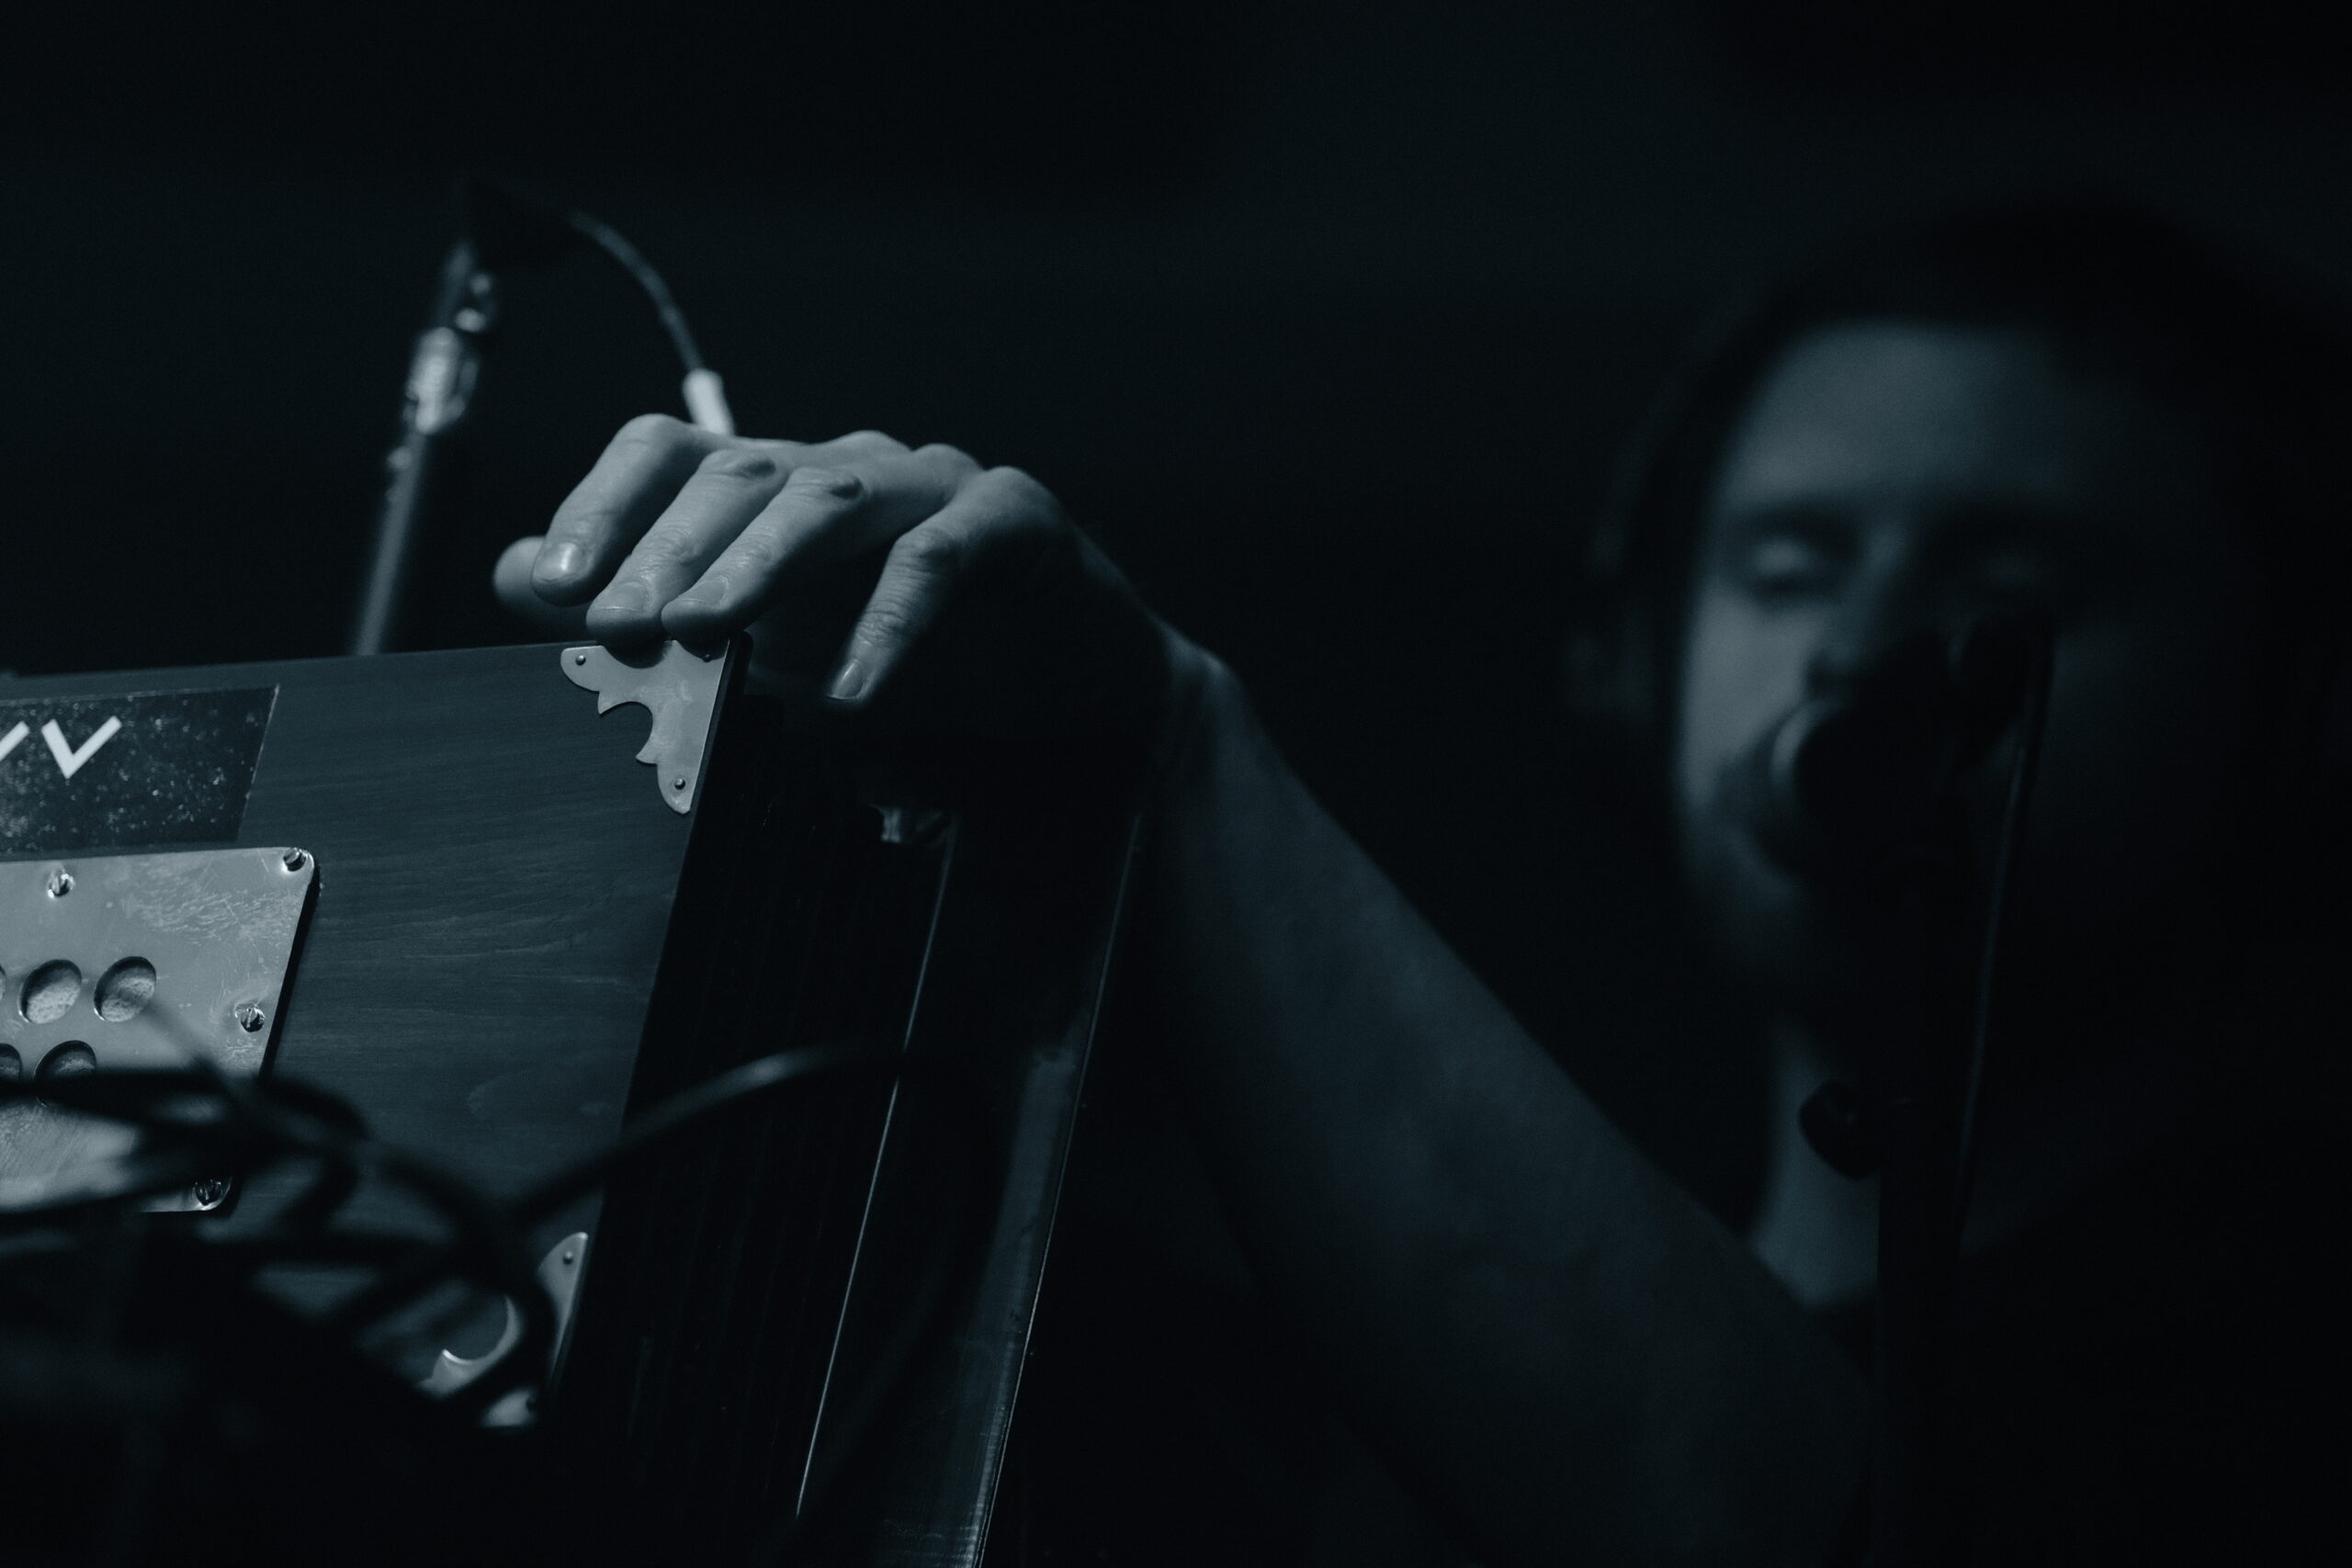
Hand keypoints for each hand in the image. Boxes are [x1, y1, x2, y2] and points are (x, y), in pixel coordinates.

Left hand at [493, 417, 1187, 746]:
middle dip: (667, 548)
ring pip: (831, 494)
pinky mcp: (1017, 521)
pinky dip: (889, 621)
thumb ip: (657, 617)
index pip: (670, 455)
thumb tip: (524, 579)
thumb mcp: (773, 661)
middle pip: (741, 470)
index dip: (604, 504)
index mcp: (779, 489)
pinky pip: (944, 553)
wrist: (1077, 707)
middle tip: (617, 625)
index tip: (555, 586)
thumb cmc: (922, 674)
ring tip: (704, 633)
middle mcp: (848, 469)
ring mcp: (934, 487)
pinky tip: (850, 695)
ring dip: (757, 564)